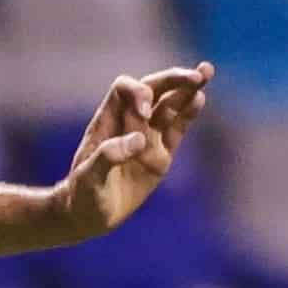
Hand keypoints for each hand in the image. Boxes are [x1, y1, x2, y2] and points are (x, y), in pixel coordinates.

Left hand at [54, 65, 212, 238]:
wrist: (87, 215)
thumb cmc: (82, 195)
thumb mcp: (88, 179)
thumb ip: (108, 158)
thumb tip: (139, 140)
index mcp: (106, 122)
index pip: (124, 90)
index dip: (139, 94)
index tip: (145, 114)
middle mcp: (128, 124)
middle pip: (152, 89)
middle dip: (172, 80)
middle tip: (196, 75)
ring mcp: (147, 138)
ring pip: (169, 106)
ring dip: (187, 90)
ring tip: (205, 73)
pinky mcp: (161, 155)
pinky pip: (177, 130)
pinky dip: (189, 114)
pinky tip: (199, 98)